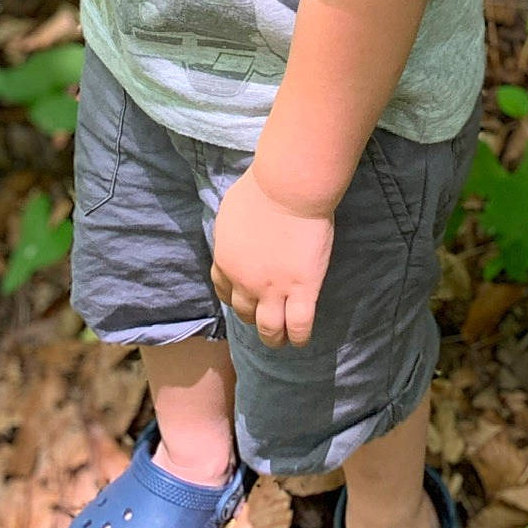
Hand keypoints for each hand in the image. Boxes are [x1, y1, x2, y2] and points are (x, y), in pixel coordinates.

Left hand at [209, 164, 333, 348]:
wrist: (288, 189)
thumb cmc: (259, 190)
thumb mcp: (229, 212)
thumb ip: (229, 234)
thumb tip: (233, 240)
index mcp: (226, 262)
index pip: (224, 291)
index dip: (236, 298)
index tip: (246, 299)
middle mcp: (246, 282)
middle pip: (245, 313)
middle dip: (254, 317)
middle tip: (266, 315)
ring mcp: (274, 290)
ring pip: (269, 329)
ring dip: (274, 337)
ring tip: (281, 338)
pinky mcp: (303, 290)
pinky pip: (299, 326)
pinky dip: (298, 337)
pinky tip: (300, 338)